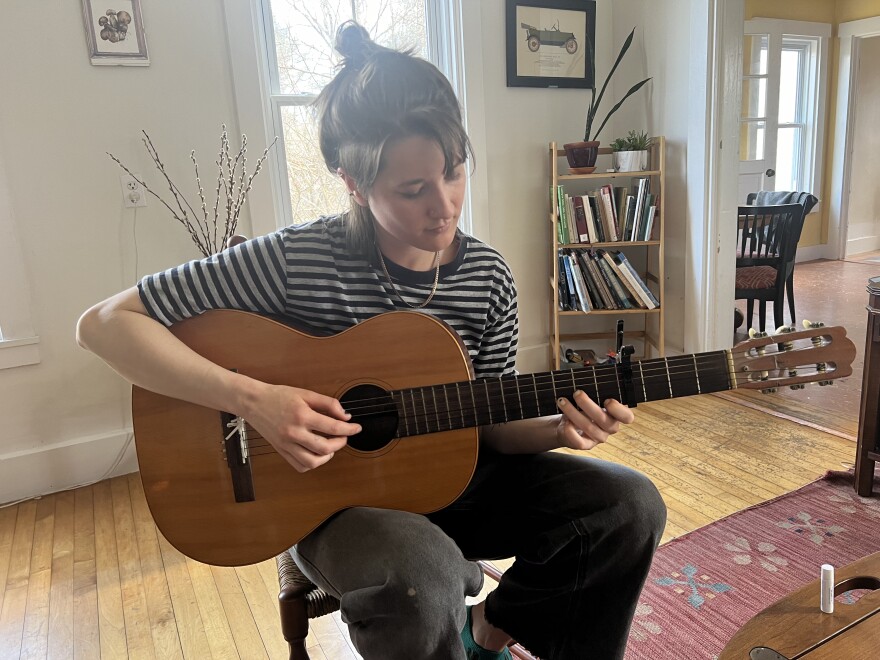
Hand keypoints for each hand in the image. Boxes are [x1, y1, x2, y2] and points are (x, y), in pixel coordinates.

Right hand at [244, 383, 361, 472]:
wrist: (253, 402)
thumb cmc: (278, 396)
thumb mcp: (306, 393)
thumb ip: (328, 404)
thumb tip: (344, 415)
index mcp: (301, 416)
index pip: (333, 427)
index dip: (349, 429)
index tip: (356, 428)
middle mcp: (293, 432)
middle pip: (325, 447)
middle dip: (340, 443)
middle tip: (344, 437)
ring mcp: (286, 444)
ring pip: (312, 462)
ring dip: (327, 456)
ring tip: (331, 447)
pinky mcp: (281, 451)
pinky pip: (299, 466)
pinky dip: (312, 463)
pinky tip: (316, 453)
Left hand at [556, 391, 633, 449]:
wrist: (568, 423)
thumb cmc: (583, 406)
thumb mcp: (591, 397)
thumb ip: (594, 390)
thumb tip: (589, 369)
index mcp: (616, 415)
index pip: (627, 417)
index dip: (619, 410)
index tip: (608, 400)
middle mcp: (610, 428)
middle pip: (603, 420)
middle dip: (588, 405)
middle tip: (577, 393)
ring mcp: (599, 437)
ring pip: (588, 428)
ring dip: (573, 413)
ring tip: (562, 401)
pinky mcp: (586, 445)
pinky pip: (579, 442)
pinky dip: (571, 431)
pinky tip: (564, 421)